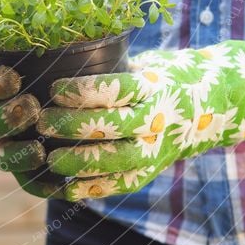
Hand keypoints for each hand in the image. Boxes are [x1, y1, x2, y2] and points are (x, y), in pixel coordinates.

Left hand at [0, 42, 244, 200]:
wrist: (202, 107)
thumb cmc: (153, 79)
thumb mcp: (139, 64)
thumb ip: (106, 66)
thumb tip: (54, 56)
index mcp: (151, 87)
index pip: (116, 88)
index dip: (83, 90)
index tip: (53, 88)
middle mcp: (156, 119)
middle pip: (113, 125)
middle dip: (73, 125)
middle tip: (41, 121)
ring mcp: (155, 148)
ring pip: (116, 159)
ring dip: (79, 160)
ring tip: (48, 157)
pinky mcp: (149, 171)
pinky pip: (120, 184)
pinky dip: (92, 188)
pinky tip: (65, 187)